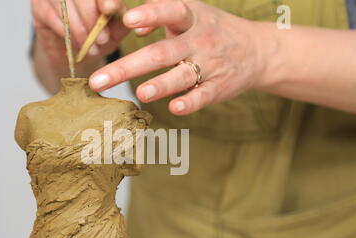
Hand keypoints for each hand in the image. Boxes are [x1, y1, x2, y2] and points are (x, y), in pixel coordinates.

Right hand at [31, 0, 128, 69]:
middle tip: (102, 39)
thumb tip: (117, 9)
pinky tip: (76, 45)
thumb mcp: (116, 26)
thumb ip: (119, 14)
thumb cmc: (100, 35)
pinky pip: (51, 16)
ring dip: (79, 29)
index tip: (109, 10)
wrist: (78, 54)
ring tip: (91, 48)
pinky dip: (66, 33)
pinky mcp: (38, 6)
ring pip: (64, 5)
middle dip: (91, 17)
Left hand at [89, 0, 269, 114]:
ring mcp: (210, 65)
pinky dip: (189, 103)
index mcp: (191, 18)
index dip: (151, 14)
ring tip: (141, 94)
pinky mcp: (218, 87)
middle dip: (128, 67)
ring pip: (182, 76)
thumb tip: (134, 26)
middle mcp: (199, 40)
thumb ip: (160, 16)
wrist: (256, 50)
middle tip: (99, 80)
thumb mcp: (191, 14)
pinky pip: (203, 96)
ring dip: (161, 85)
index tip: (129, 21)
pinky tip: (174, 108)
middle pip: (162, 53)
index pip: (171, 11)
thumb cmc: (211, 30)